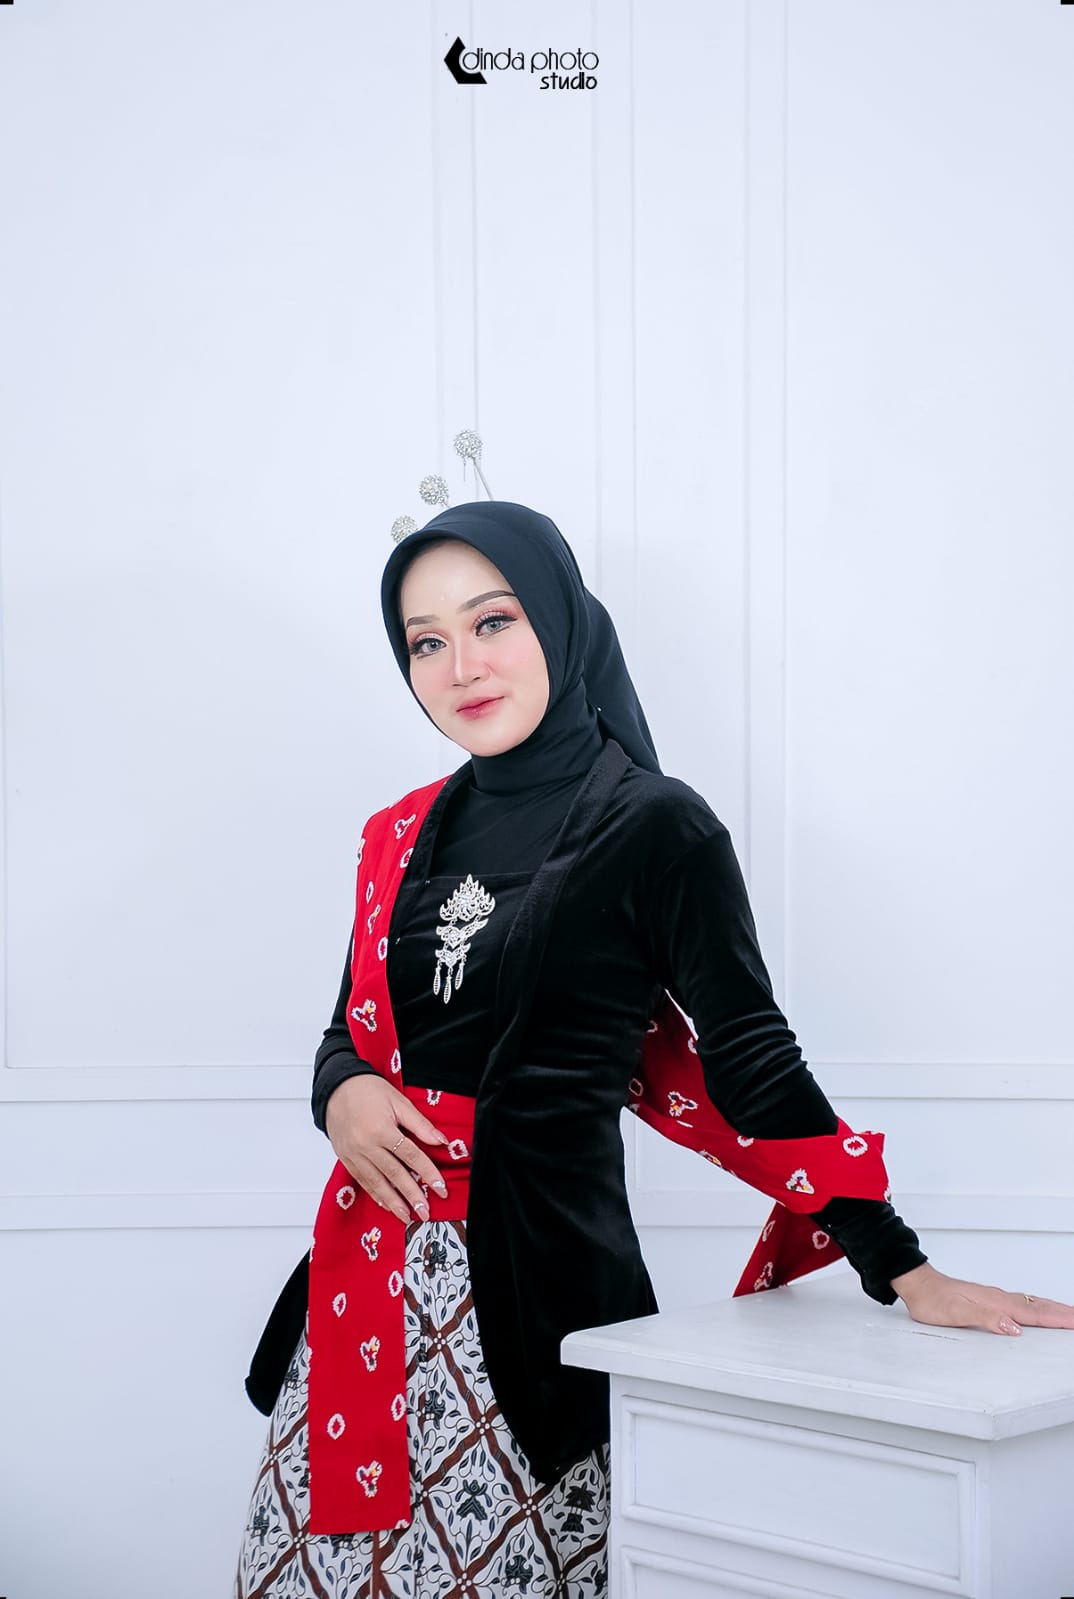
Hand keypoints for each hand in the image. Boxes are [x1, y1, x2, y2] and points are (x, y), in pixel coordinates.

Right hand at [325, 1075, 449, 1225]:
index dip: (428, 1173)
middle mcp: (366, 1145)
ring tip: (407, 1216)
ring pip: (377, 1182)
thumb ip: (420, 1124)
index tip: (441, 1188)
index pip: (411, 1156)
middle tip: (426, 1211)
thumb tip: (440, 1141)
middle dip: (412, 1195)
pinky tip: (386, 1204)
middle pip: (394, 1174)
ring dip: (393, 1202)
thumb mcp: (398, 1101)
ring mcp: (354, 1154)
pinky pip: (362, 1180)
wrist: (336, 1087)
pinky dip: (375, 1194)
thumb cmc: (369, 1091)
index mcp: (382, 1129)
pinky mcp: (345, 1158)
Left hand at [891, 1262, 1073, 1335]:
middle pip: (1037, 1306)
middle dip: (1062, 1312)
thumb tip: (1014, 1328)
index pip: (1032, 1313)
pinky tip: (1037, 1310)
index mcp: (995, 1302)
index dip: (1056, 1319)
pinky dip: (1036, 1307)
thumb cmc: (933, 1299)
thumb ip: (986, 1319)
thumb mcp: (956, 1314)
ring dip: (1052, 1309)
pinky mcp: (988, 1300)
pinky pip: (1020, 1303)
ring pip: (1031, 1303)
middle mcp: (998, 1298)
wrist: (918, 1284)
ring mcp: (994, 1297)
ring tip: (1068, 1314)